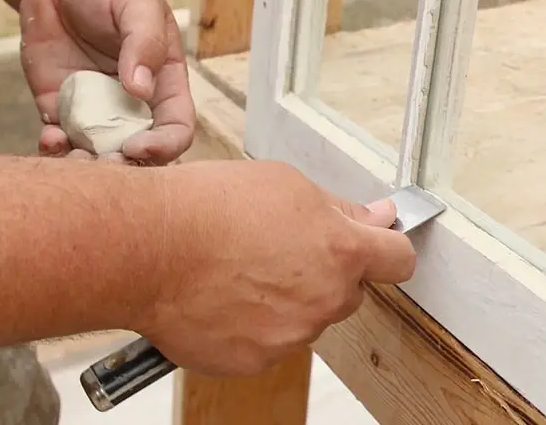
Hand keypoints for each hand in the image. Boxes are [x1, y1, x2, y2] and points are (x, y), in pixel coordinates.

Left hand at [17, 0, 194, 164]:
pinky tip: (50, 139)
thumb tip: (140, 88)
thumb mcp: (137, 2)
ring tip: (74, 156)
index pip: (177, 127)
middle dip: (127, 164)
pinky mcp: (61, 107)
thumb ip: (144, 42)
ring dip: (89, 164)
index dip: (165, 144)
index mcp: (165, 83)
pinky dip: (55, 148)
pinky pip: (61, 139)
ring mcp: (98, 108)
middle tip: (106, 161)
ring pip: (100, 153)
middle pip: (142, 150)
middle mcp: (134, 103)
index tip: (139, 146)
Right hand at [133, 160, 416, 375]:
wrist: (147, 247)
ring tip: (240, 271)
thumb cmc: (209, 207)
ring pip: (306, 317)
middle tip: (281, 249)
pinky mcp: (255, 360)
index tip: (380, 245)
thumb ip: (339, 210)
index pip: (398, 259)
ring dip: (288, 300)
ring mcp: (290, 335)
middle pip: (348, 291)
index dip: (389, 248)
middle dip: (327, 273)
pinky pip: (269, 342)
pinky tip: (223, 297)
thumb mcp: (286, 184)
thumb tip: (375, 219)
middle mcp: (324, 300)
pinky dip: (254, 325)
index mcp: (341, 251)